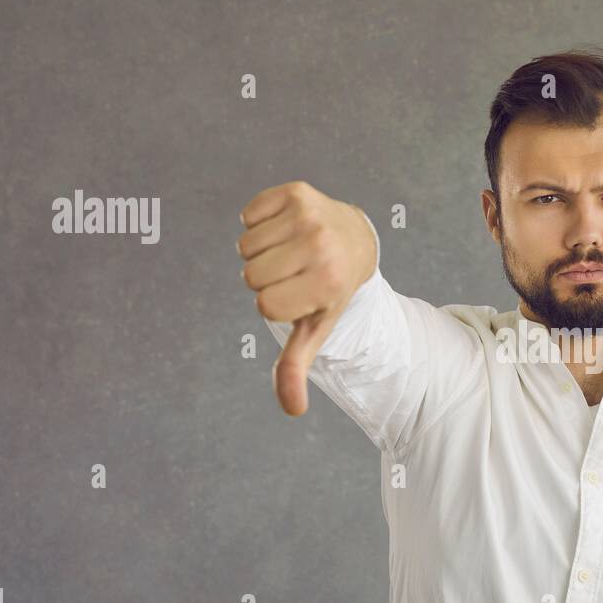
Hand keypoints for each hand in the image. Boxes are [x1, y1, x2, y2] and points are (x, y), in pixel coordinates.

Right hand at [237, 181, 376, 415]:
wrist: (356, 239)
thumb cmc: (330, 289)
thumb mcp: (317, 327)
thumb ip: (297, 366)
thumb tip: (293, 410)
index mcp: (326, 284)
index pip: (265, 305)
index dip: (274, 304)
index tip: (298, 295)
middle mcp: (320, 247)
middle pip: (251, 276)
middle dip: (266, 279)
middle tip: (294, 273)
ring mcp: (309, 216)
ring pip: (246, 246)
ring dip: (261, 251)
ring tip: (291, 252)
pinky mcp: (296, 192)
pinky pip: (248, 216)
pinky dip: (259, 223)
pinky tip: (286, 229)